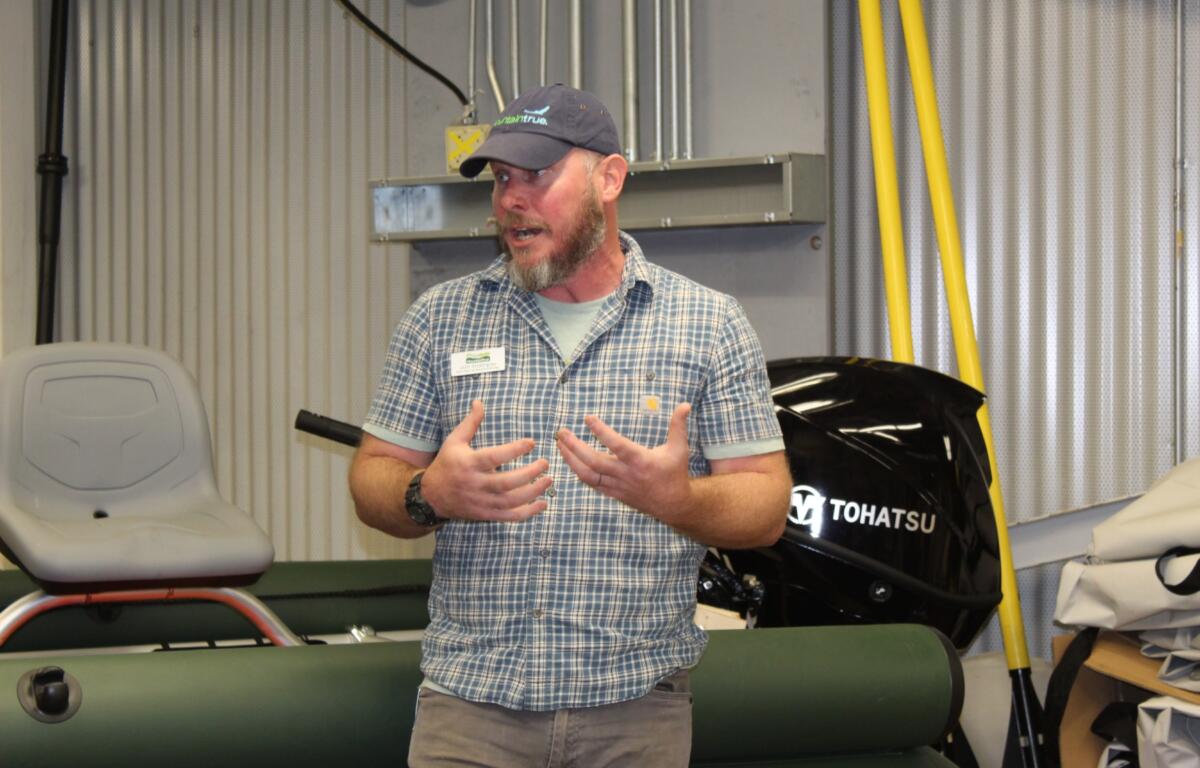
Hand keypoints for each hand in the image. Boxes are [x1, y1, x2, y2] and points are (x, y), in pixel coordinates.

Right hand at [420, 400, 550, 521]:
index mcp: (469, 463)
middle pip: (506, 482)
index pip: (494, 457)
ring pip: (511, 501)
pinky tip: (543, 504)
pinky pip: (510, 516)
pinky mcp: (486, 514)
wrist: (432, 496)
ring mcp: (481, 502)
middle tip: (545, 463)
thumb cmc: (446, 464)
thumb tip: (479, 402)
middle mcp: (476, 484)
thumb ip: (470, 423)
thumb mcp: (454, 441)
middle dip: (529, 474)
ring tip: (549, 480)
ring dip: (533, 492)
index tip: (532, 442)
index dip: (514, 450)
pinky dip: (528, 512)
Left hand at [555, 402, 692, 524]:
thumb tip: (685, 404)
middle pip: (594, 461)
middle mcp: (626, 474)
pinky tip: (569, 460)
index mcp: (640, 460)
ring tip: (559, 444)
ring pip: (588, 474)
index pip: (616, 445)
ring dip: (571, 459)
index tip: (587, 418)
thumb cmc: (675, 473)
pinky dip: (578, 472)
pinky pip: (591, 484)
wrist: (673, 505)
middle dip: (574, 447)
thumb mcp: (680, 448)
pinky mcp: (613, 493)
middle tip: (561, 432)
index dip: (601, 431)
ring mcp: (617, 485)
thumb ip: (678, 426)